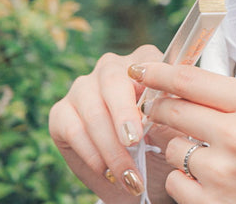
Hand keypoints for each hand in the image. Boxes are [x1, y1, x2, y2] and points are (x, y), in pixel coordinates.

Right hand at [48, 44, 177, 202]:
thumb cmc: (162, 143)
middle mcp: (112, 66)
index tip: (154, 106)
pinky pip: (73, 130)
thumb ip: (170, 115)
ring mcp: (83, 87)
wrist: (140, 172)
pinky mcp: (61, 112)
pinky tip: (107, 170)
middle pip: (113, 81)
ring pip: (93, 111)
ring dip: (111, 147)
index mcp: (146, 60)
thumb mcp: (174, 129)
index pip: (148, 61)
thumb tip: (163, 111)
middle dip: (123, 114)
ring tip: (128, 175)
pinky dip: (92, 154)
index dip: (151, 82)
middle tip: (133, 141)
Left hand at [136, 62, 235, 203]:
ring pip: (173, 148)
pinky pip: (176, 182)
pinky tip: (210, 180)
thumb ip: (235, 101)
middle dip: (160, 108)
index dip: (158, 72)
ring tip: (209, 155)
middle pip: (173, 110)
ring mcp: (222, 171)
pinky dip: (186, 180)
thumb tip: (187, 91)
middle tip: (160, 109)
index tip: (141, 69)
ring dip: (181, 148)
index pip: (191, 79)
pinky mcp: (213, 203)